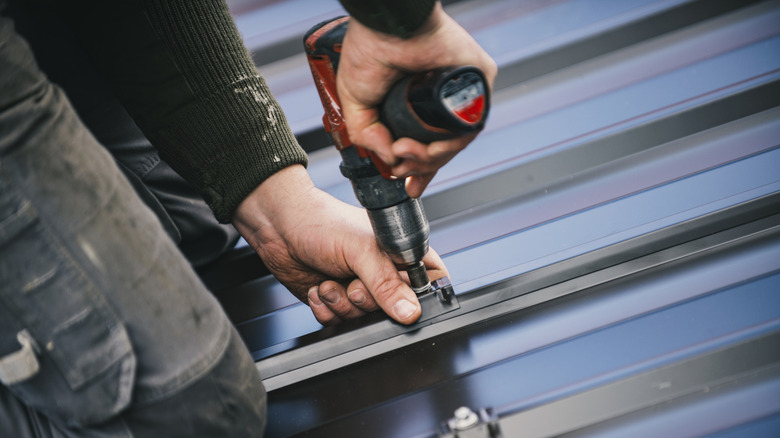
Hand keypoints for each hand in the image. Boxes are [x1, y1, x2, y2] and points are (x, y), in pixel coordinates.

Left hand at [232, 165, 447, 324]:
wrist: (279, 226)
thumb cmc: (322, 222)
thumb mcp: (361, 251)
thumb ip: (386, 283)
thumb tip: (410, 311)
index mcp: (401, 253)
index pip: (430, 283)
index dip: (418, 297)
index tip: (396, 296)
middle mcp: (383, 273)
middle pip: (395, 311)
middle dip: (366, 301)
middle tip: (351, 281)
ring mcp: (360, 288)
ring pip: (364, 320)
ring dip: (341, 304)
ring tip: (329, 282)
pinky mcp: (336, 301)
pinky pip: (339, 323)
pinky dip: (325, 310)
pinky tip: (318, 289)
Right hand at [337, 2, 496, 196]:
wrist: (387, 26)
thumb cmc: (370, 48)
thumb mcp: (356, 102)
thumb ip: (367, 136)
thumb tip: (391, 160)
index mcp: (416, 101)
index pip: (426, 141)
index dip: (419, 169)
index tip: (410, 186)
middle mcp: (440, 97)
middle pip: (442, 147)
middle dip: (421, 167)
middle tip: (401, 167)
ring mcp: (461, 91)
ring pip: (456, 142)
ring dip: (429, 159)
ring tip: (405, 153)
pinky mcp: (478, 81)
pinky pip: (470, 126)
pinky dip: (448, 144)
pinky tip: (424, 146)